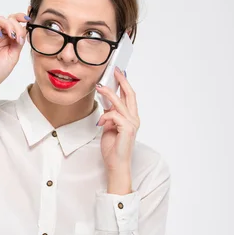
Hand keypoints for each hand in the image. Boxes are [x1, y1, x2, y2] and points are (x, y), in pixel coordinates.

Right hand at [0, 13, 29, 92]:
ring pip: (0, 19)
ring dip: (8, 24)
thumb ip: (19, 42)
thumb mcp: (14, 55)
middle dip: (16, 25)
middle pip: (9, 19)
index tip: (28, 20)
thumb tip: (25, 29)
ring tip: (11, 36)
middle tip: (18, 37)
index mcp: (9, 39)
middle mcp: (0, 35)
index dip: (22, 18)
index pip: (16, 23)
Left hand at [95, 67, 139, 192]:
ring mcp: (132, 124)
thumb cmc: (113, 147)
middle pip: (130, 95)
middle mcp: (134, 119)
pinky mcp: (127, 129)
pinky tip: (100, 123)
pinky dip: (105, 117)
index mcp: (131, 117)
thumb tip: (106, 105)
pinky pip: (114, 115)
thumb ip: (110, 115)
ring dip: (108, 94)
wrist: (116, 164)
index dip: (124, 83)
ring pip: (120, 103)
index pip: (129, 96)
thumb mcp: (109, 127)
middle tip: (114, 71)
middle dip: (122, 81)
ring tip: (99, 88)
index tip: (117, 73)